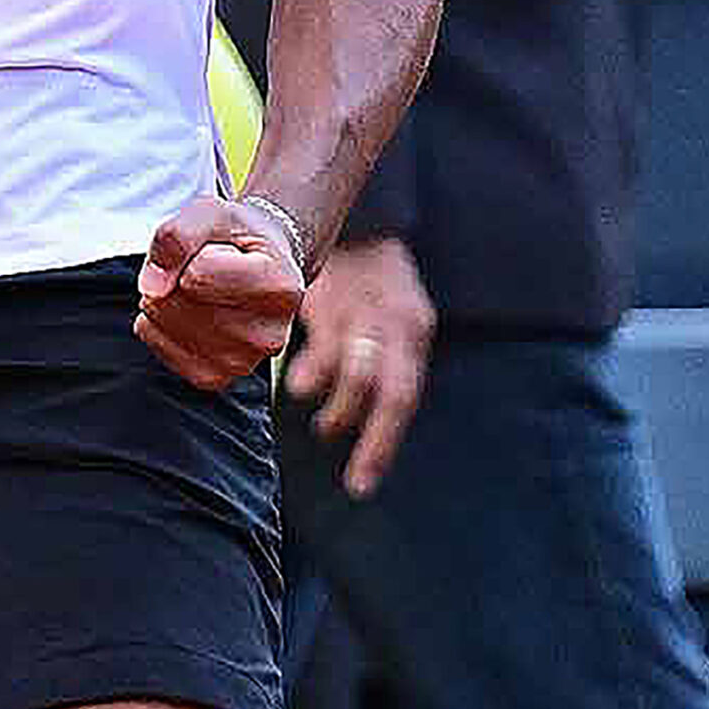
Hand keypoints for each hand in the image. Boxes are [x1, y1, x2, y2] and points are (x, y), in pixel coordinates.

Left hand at [134, 192, 306, 391]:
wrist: (257, 266)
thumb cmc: (234, 236)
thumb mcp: (211, 213)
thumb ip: (178, 236)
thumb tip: (151, 289)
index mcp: (279, 287)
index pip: (197, 275)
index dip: (190, 254)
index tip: (214, 250)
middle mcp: (269, 334)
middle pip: (180, 301)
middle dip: (173, 276)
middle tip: (200, 267)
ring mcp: (244, 363)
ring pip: (168, 325)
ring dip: (164, 298)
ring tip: (194, 289)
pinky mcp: (216, 378)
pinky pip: (162, 348)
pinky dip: (158, 325)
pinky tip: (181, 311)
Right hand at [286, 236, 434, 498]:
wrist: (352, 221)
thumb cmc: (371, 284)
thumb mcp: (392, 321)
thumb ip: (385, 365)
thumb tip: (369, 421)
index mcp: (413, 332)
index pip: (404, 398)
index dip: (382, 445)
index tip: (361, 486)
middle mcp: (394, 325)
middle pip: (390, 393)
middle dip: (372, 442)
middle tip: (354, 482)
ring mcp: (360, 312)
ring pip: (356, 373)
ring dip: (339, 408)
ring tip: (323, 423)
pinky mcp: (325, 298)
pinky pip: (318, 346)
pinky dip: (307, 374)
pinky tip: (296, 387)